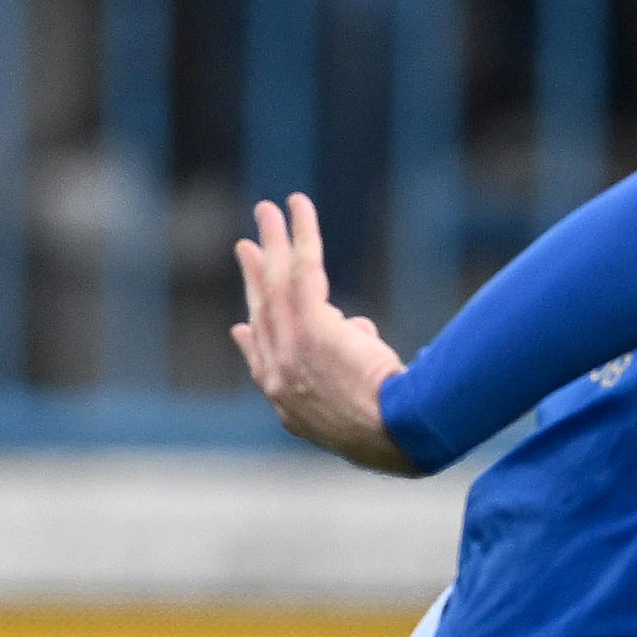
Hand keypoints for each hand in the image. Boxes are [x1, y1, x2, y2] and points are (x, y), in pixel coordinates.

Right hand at [232, 194, 414, 472]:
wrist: (393, 432)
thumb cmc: (391, 430)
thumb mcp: (360, 406)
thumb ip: (352, 368)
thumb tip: (360, 331)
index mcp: (287, 400)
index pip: (263, 362)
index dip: (254, 338)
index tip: (243, 325)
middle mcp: (279, 372)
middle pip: (262, 312)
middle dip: (253, 277)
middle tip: (245, 248)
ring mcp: (291, 345)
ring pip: (277, 281)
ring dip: (272, 240)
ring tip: (267, 209)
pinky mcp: (311, 321)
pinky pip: (303, 266)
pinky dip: (301, 231)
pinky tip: (297, 204)